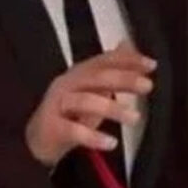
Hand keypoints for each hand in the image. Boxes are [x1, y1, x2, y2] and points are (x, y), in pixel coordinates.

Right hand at [25, 41, 155, 166]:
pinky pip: (73, 131)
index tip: (151, 64)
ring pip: (85, 101)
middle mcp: (67, 84)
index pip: (104, 61)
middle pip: (96, 77)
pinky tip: (111, 143)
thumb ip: (110, 69)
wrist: (37, 141)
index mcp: (79, 73)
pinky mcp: (51, 128)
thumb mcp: (92, 90)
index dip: (127, 60)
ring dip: (112, 108)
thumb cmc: (69, 113)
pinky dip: (93, 136)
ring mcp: (57, 105)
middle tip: (147, 85)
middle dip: (123, 79)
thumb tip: (127, 44)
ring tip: (135, 118)